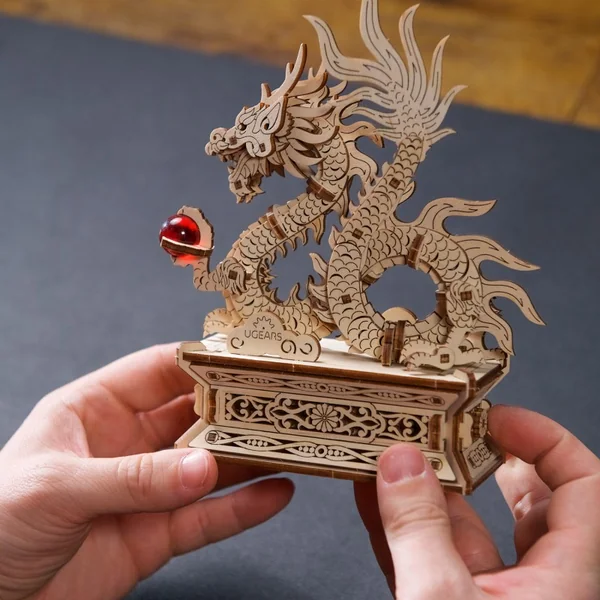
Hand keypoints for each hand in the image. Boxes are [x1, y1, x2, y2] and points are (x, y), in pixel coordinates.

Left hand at [0, 344, 293, 599]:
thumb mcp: (57, 487)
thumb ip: (133, 477)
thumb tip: (202, 466)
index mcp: (95, 410)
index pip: (159, 371)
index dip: (202, 362)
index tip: (245, 359)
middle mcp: (126, 444)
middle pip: (193, 418)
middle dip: (235, 411)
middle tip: (279, 404)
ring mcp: (145, 491)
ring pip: (208, 468)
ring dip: (248, 458)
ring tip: (289, 445)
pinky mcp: (155, 537)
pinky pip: (206, 519)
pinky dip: (243, 509)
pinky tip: (276, 494)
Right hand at [355, 405, 599, 598]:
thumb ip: (418, 530)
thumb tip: (400, 464)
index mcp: (566, 580)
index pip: (583, 485)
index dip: (545, 439)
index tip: (495, 418)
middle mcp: (539, 586)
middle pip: (526, 501)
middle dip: (477, 456)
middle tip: (442, 430)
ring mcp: (496, 598)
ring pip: (470, 528)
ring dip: (427, 489)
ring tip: (394, 454)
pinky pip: (433, 554)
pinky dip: (402, 525)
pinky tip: (374, 494)